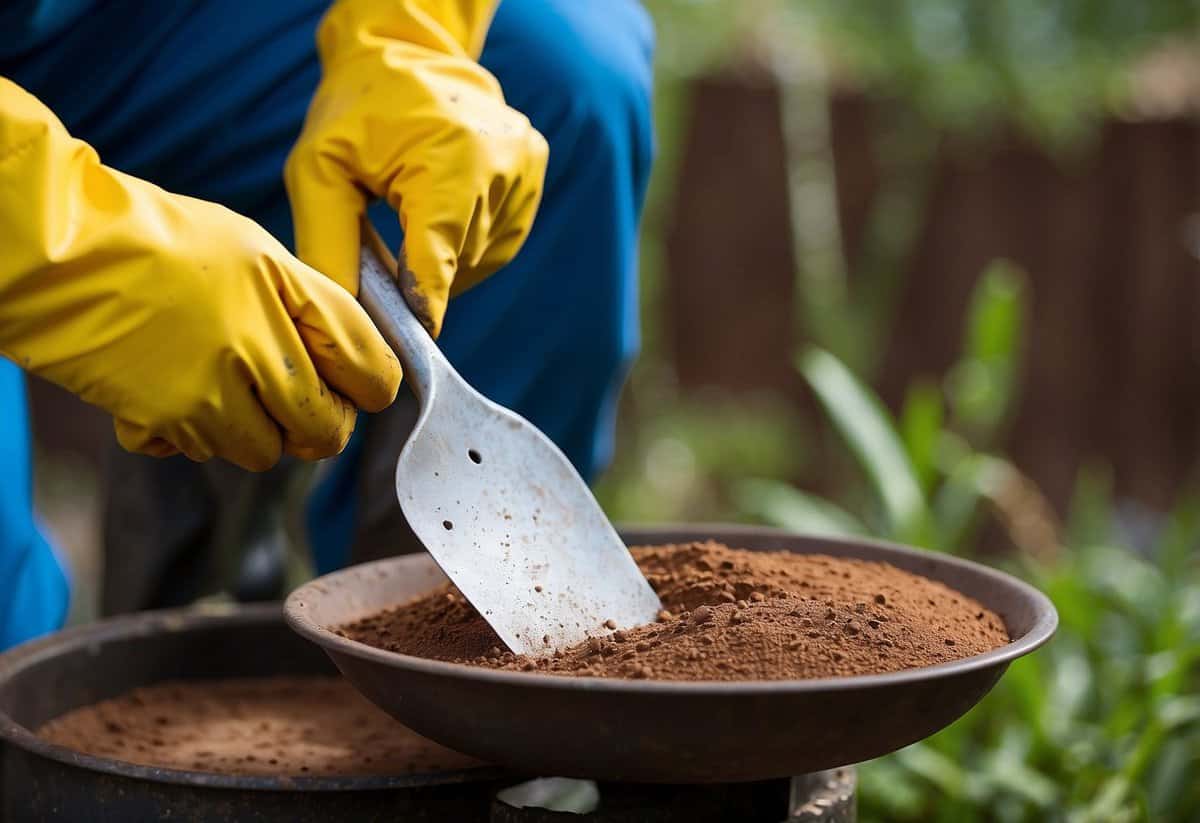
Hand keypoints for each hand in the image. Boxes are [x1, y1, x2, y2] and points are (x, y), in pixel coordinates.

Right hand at [0, 79, 400, 470]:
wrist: (62, 252)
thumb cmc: (161, 239)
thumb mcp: (255, 251)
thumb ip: (310, 305)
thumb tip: (347, 355)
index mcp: (296, 302)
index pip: (374, 375)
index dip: (368, 387)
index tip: (351, 386)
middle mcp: (264, 354)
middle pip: (326, 432)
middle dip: (316, 424)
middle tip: (289, 400)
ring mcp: (216, 394)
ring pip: (265, 453)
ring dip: (250, 430)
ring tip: (217, 383)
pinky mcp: (169, 422)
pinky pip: (202, 452)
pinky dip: (191, 433)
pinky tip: (170, 388)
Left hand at [285, 0, 548, 335]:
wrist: (404, 48)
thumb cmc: (356, 110)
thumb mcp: (320, 170)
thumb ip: (329, 244)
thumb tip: (346, 320)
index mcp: (451, 161)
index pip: (440, 260)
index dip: (423, 307)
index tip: (412, 342)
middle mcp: (501, 165)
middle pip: (459, 262)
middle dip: (422, 271)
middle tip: (386, 255)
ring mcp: (525, 168)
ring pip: (481, 256)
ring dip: (446, 255)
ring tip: (413, 217)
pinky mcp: (534, 169)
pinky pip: (500, 237)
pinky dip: (468, 240)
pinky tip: (443, 212)